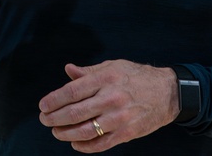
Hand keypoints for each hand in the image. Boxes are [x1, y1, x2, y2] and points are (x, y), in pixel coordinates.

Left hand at [38, 60, 179, 152]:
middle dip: (55, 118)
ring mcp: (120, 117)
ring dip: (66, 133)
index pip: (71, 91)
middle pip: (75, 112)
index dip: (54, 100)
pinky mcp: (128, 132)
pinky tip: (75, 143)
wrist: (168, 92)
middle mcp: (111, 98)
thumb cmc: (136, 76)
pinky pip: (102, 143)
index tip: (43, 105)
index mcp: (104, 79)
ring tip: (56, 132)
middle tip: (45, 120)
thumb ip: (88, 71)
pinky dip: (85, 146)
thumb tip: (68, 70)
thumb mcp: (112, 66)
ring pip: (86, 130)